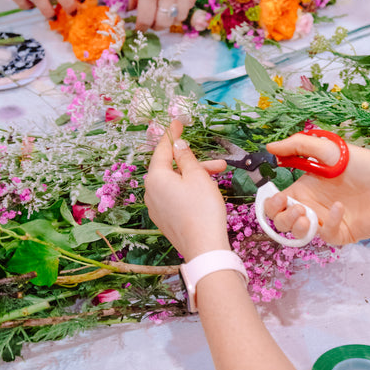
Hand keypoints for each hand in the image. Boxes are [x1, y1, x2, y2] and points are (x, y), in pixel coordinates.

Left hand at [129, 0, 200, 30]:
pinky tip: (175, 1)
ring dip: (171, 19)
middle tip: (151, 21)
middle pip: (163, 23)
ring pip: (179, 18)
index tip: (139, 27)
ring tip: (164, 12)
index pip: (145, 19)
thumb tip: (132, 9)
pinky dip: (182, 8)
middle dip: (156, 26)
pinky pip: (190, 5)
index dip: (141, 27)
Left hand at [145, 120, 229, 259]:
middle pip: (171, 168)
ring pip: (175, 183)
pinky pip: (174, 197)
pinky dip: (188, 190)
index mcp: (155, 177)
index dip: (172, 135)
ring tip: (219, 179)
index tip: (177, 123)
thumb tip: (178, 146)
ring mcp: (156, 207)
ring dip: (195, 177)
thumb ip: (186, 158)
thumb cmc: (202, 209)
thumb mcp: (197, 176)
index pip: (162, 149)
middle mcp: (150, 192)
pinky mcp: (164, 219)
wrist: (204, 246)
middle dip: (194, 163)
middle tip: (218, 163)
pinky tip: (205, 193)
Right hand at [263, 134, 369, 245]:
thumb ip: (297, 146)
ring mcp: (326, 221)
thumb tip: (269, 148)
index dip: (271, 204)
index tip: (279, 198)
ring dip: (296, 226)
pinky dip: (329, 222)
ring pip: (299, 234)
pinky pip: (326, 235)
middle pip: (283, 222)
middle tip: (296, 208)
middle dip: (282, 218)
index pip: (277, 203)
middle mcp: (312, 206)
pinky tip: (340, 207)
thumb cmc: (360, 164)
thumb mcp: (326, 149)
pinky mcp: (341, 232)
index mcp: (305, 188)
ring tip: (306, 215)